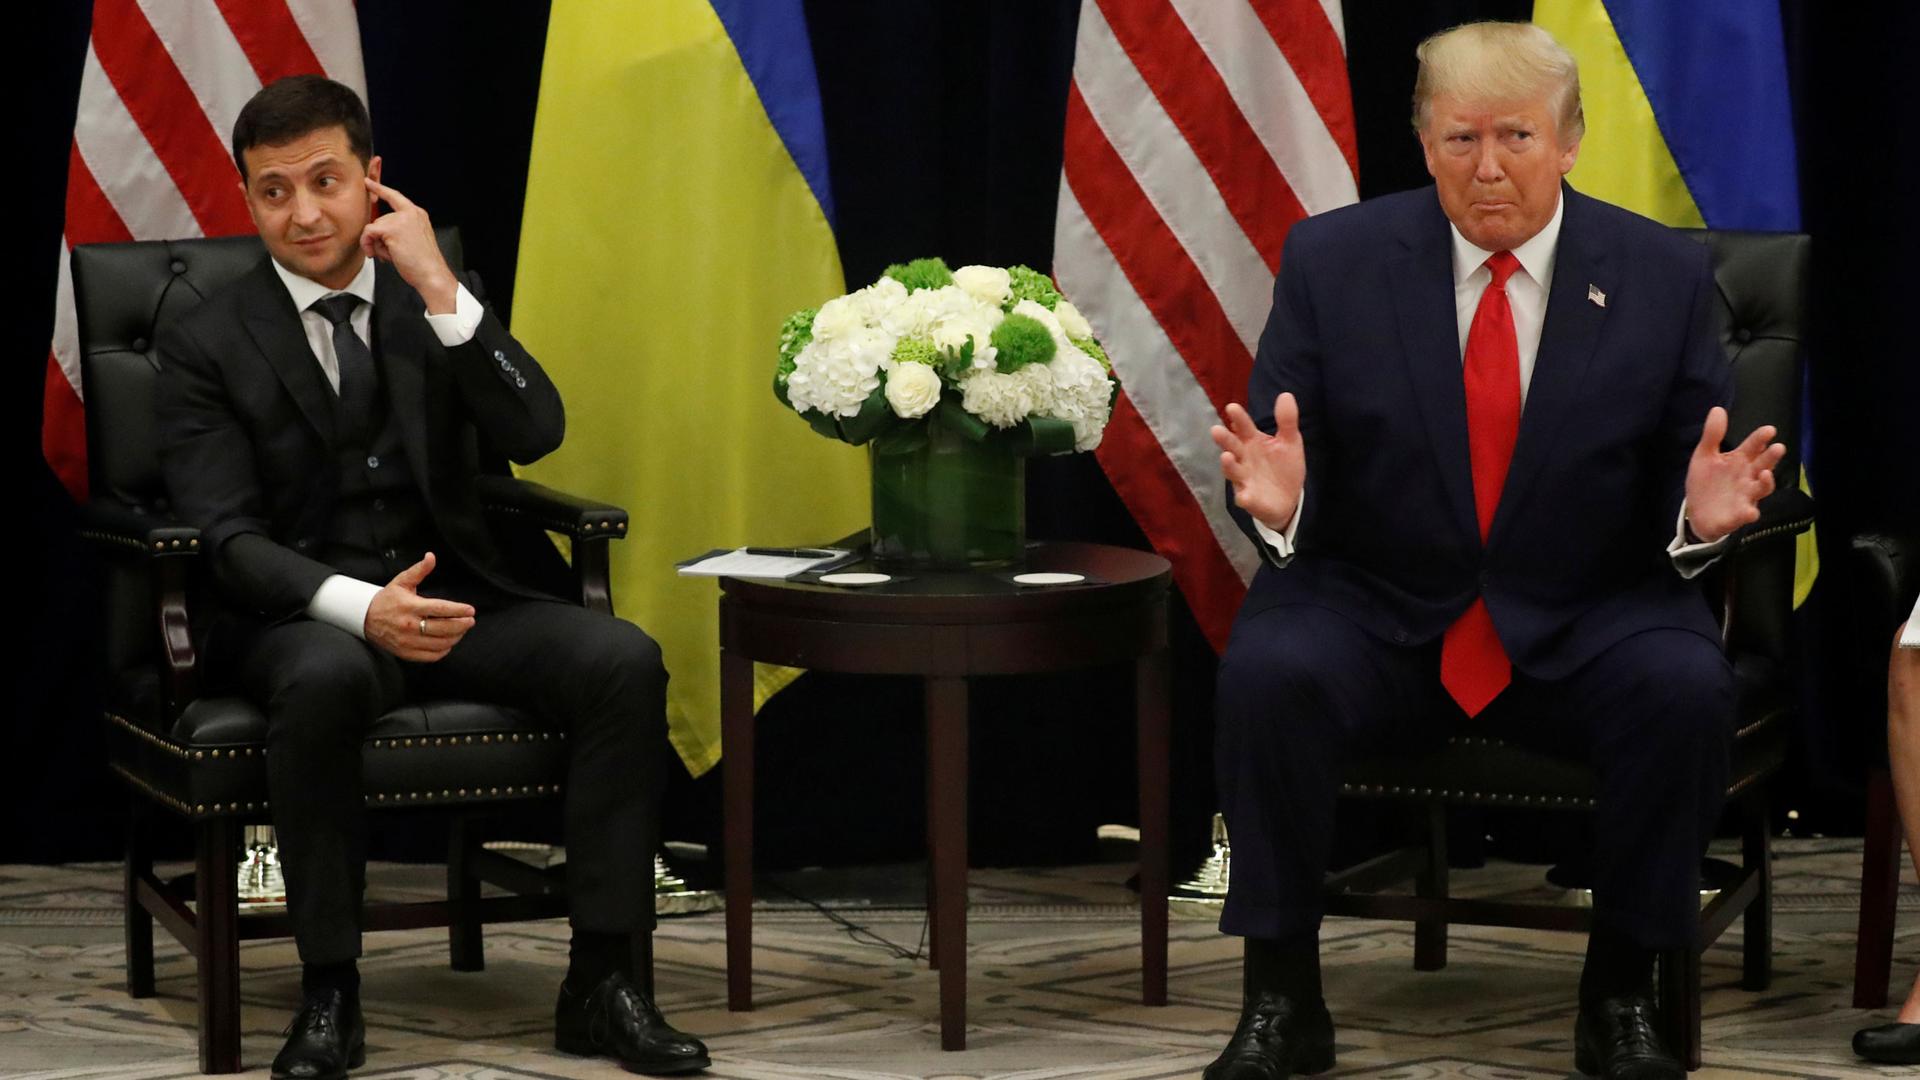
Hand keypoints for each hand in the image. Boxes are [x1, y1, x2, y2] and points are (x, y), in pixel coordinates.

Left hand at [361, 178, 458, 313]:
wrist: (431, 274)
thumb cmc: (423, 264)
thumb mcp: (413, 240)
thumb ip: (398, 230)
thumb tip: (375, 233)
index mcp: (418, 215)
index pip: (395, 197)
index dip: (380, 189)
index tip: (368, 182)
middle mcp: (411, 213)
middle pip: (380, 220)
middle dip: (379, 238)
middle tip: (388, 253)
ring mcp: (401, 219)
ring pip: (373, 227)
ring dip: (376, 244)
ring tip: (390, 256)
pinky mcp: (392, 229)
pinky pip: (369, 232)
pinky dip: (368, 244)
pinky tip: (376, 254)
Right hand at [363, 552, 475, 661]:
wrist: (364, 618)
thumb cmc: (387, 599)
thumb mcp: (401, 582)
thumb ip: (419, 570)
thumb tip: (431, 556)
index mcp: (410, 606)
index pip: (440, 609)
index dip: (458, 610)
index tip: (471, 610)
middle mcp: (409, 625)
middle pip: (444, 628)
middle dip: (462, 625)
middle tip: (471, 621)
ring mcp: (407, 641)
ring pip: (440, 644)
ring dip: (456, 637)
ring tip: (462, 630)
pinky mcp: (406, 653)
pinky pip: (431, 656)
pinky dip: (444, 650)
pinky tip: (448, 642)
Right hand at [1212, 392, 1305, 531]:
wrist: (1288, 498)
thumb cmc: (1283, 467)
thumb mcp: (1290, 441)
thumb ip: (1286, 420)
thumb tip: (1286, 394)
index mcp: (1252, 442)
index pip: (1243, 427)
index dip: (1238, 418)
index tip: (1232, 408)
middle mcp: (1243, 458)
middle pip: (1232, 446)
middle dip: (1224, 439)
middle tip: (1216, 430)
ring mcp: (1244, 479)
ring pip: (1233, 471)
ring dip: (1228, 465)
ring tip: (1226, 457)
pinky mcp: (1249, 498)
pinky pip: (1245, 498)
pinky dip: (1244, 497)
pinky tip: (1245, 496)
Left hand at [1683, 406, 1786, 542]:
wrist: (1697, 513)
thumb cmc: (1706, 482)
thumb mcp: (1705, 456)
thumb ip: (1713, 435)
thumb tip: (1718, 408)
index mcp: (1739, 461)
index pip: (1753, 447)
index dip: (1761, 438)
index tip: (1769, 430)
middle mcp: (1747, 477)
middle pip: (1763, 465)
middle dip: (1771, 458)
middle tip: (1778, 447)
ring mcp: (1745, 496)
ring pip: (1762, 489)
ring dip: (1766, 482)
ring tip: (1766, 474)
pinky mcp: (1738, 515)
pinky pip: (1747, 514)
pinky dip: (1749, 513)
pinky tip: (1749, 512)